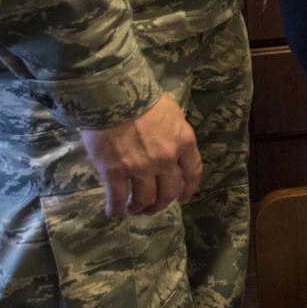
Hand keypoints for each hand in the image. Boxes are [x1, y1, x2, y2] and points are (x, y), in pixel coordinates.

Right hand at [78, 93, 200, 219]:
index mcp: (183, 142)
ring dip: (140, 208)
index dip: (188, 189)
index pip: (192, 172)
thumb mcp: (171, 114)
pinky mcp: (114, 173)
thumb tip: (171, 150)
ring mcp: (140, 168)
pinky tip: (115, 213)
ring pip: (145, 199)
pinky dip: (116, 209)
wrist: (113, 95)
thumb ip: (174, 135)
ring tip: (133, 209)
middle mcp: (165, 159)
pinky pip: (117, 198)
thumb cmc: (143, 98)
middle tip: (153, 206)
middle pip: (169, 192)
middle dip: (162, 203)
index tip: (183, 198)